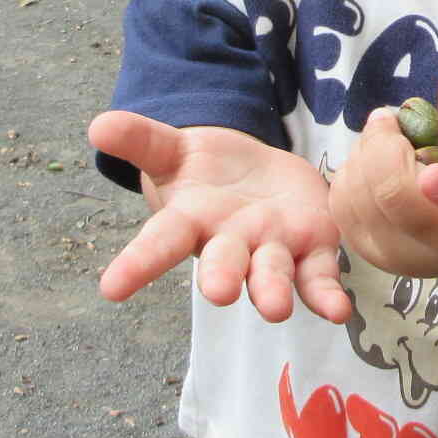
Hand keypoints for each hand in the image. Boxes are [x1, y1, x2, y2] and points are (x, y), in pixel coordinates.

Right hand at [90, 112, 349, 323]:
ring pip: (270, 272)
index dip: (135, 265)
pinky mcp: (311, 246)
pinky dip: (327, 295)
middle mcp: (229, 244)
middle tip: (221, 293)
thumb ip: (141, 139)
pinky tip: (338, 311)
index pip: (157, 243)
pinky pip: (319, 274)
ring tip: (275, 309)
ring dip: (273, 291)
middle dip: (222, 278)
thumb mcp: (172, 149)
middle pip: (222, 263)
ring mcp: (271, 249)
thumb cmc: (204, 172)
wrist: (255, 176)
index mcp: (190, 221)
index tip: (111, 289)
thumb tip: (98, 126)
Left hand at [329, 57, 437, 278]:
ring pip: (361, 194)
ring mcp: (404, 259)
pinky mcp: (368, 253)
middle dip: (384, 143)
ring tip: (392, 148)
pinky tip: (374, 167)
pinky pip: (341, 200)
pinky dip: (352, 170)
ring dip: (367, 154)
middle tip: (392, 120)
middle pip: (397, 195)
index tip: (434, 175)